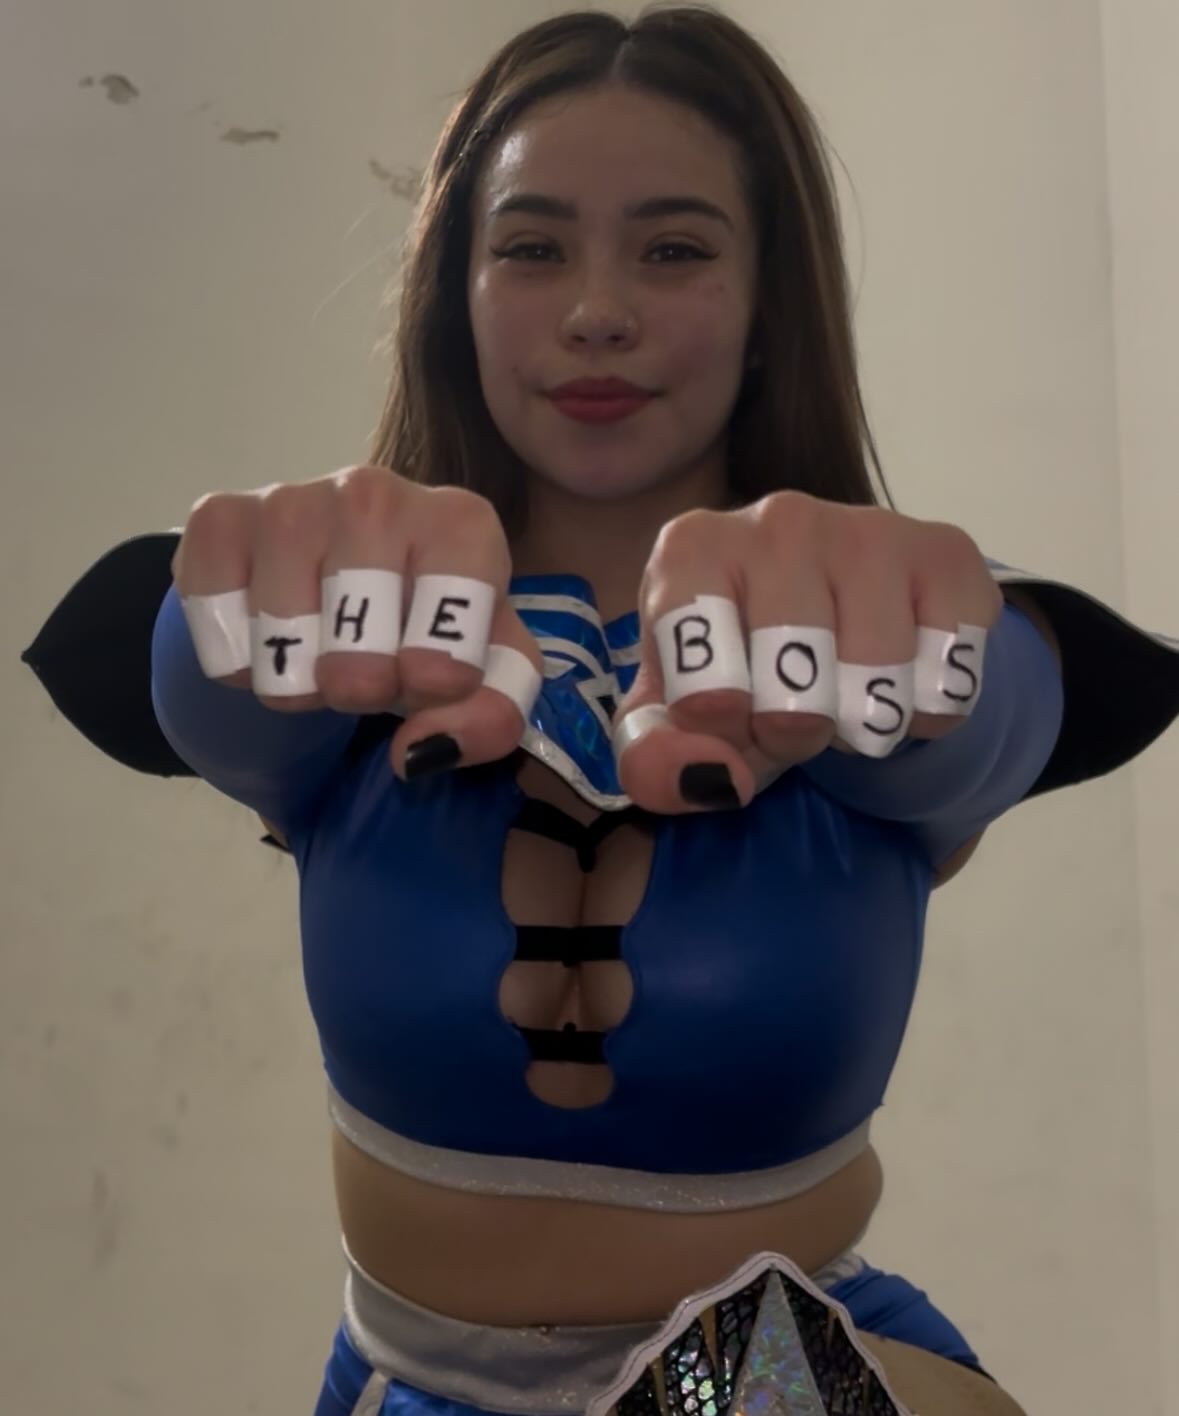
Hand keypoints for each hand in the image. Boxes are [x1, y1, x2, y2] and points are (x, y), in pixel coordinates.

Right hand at [172, 467, 542, 776]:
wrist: (329, 595)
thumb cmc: (417, 633)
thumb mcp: (479, 676)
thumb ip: (488, 716)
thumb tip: (424, 749)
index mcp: (460, 524)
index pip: (454, 612)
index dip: (437, 674)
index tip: (427, 686)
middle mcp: (376, 495)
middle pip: (358, 629)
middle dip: (360, 686)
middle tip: (364, 681)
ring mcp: (293, 498)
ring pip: (281, 629)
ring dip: (293, 677)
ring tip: (314, 658)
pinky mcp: (219, 515)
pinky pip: (214, 613)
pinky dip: (234, 655)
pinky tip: (262, 636)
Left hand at [613, 491, 1003, 812]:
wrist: (835, 613)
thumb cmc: (738, 661)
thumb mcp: (674, 713)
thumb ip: (656, 755)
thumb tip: (714, 779)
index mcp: (692, 551)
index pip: (705, 693)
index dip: (724, 734)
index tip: (728, 714)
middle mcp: (778, 520)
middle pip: (798, 701)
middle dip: (796, 737)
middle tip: (791, 713)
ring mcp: (867, 528)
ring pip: (878, 690)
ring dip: (864, 727)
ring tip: (845, 696)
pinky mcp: (946, 552)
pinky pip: (949, 680)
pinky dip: (928, 711)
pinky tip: (902, 676)